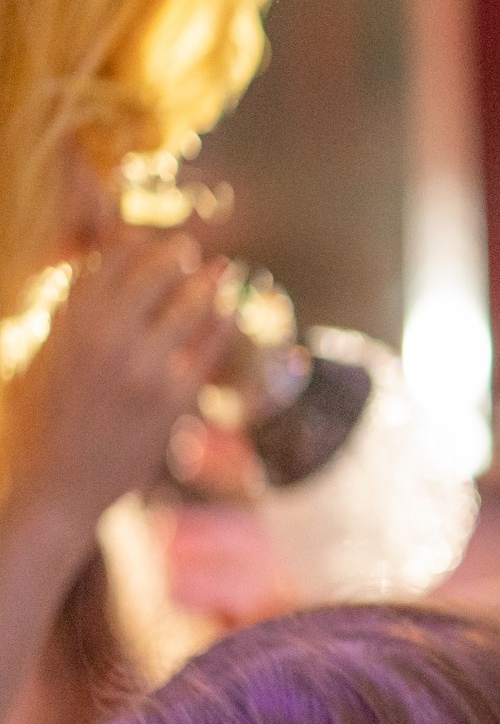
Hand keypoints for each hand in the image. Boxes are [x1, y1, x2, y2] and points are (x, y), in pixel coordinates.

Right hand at [8, 229, 226, 530]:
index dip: (133, 244)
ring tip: (221, 271)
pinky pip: (209, 348)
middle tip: (190, 248)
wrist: (61, 484)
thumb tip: (94, 272)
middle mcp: (105, 338)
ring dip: (209, 284)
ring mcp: (143, 367)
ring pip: (189, 305)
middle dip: (175, 255)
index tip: (148, 238)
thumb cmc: (46, 422)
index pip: (109, 262)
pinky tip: (232, 312)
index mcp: (69, 324)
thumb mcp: (42, 358)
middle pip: (153, 274)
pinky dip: (224, 323)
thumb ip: (68, 317)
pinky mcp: (173, 397)